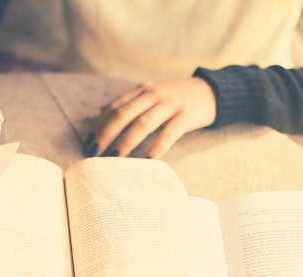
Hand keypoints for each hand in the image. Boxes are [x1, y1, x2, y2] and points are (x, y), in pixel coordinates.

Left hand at [86, 77, 216, 157]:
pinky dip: (156, 148)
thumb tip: (101, 112)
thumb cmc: (177, 97)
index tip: (89, 141)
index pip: (115, 106)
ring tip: (114, 159)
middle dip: (106, 134)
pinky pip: (168, 134)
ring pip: (142, 124)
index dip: (100, 124)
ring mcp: (171, 104)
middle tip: (94, 152)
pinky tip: (146, 160)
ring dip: (125, 142)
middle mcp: (154, 94)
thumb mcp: (152, 94)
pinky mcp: (186, 116)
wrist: (213, 91)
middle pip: (124, 114)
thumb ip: (129, 102)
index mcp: (143, 90)